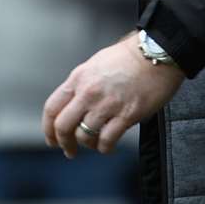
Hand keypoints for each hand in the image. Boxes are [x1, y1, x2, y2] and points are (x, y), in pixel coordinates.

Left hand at [43, 34, 185, 157]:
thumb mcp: (96, 64)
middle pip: (63, 126)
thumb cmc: (129, 57)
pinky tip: (108, 145)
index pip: (52, 108)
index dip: (48, 128)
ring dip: (87, 145)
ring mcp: (107, 104)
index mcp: (79, 78)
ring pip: (84, 136)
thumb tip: (74, 106)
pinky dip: (104, 147)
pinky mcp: (126, 115)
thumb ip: (82, 85)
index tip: (52, 139)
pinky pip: (106, 140)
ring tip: (94, 144)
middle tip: (69, 150)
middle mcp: (89, 92)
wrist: (156, 53)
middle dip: (64, 143)